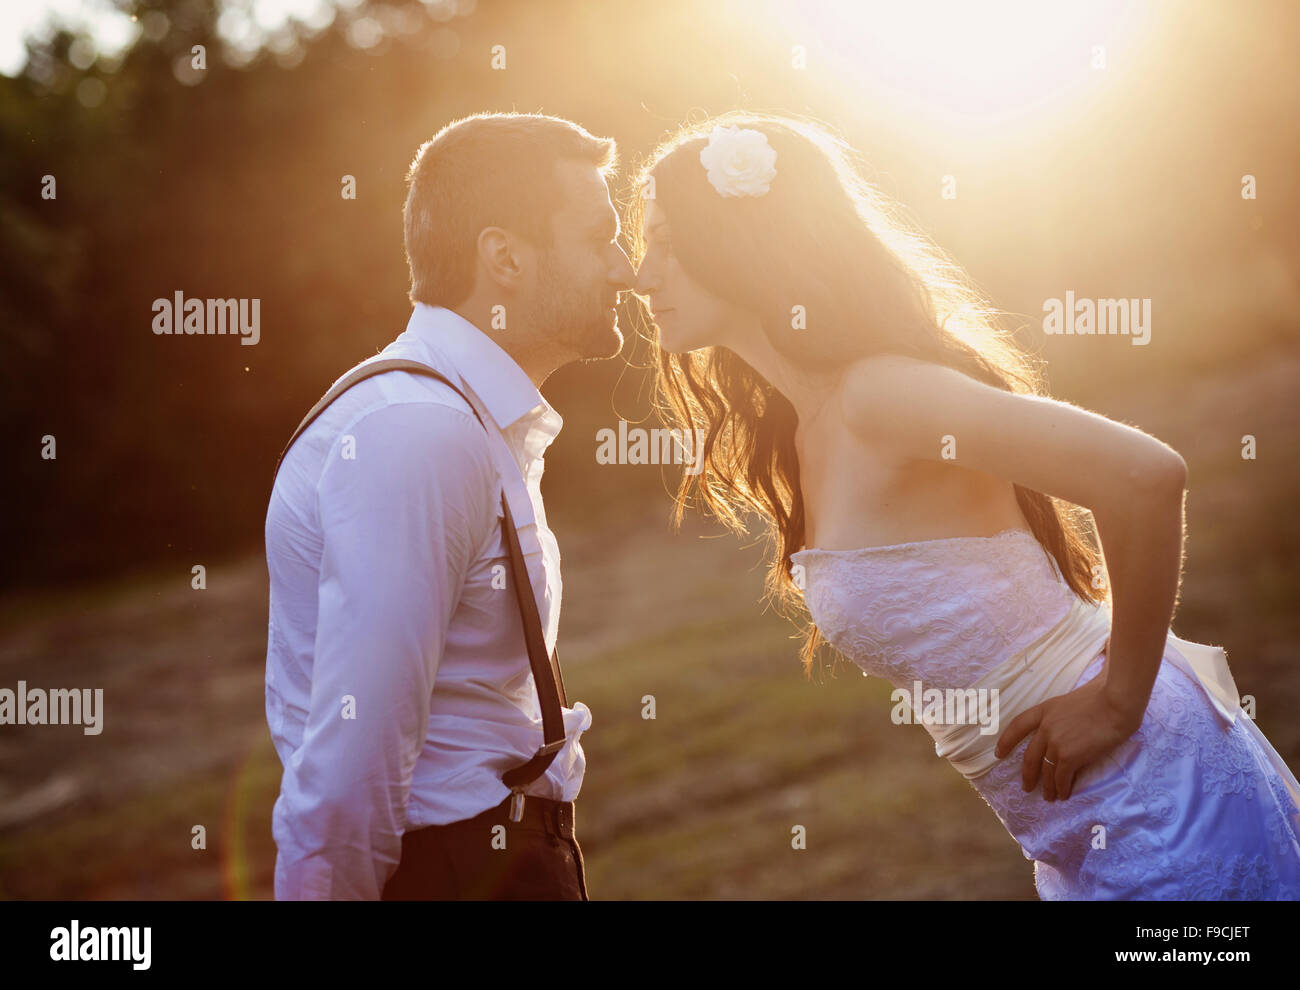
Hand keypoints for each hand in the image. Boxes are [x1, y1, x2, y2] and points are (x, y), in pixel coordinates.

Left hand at [993, 676, 1140, 800]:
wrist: (1116, 703)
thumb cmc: (1102, 696)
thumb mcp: (1072, 699)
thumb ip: (1064, 713)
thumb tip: (1070, 721)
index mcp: (1044, 710)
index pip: (1017, 726)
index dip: (1006, 741)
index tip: (999, 753)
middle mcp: (1045, 727)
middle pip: (1029, 756)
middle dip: (1027, 775)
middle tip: (1027, 787)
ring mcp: (1055, 742)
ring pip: (1045, 771)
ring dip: (1047, 787)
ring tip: (1049, 797)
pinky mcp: (1069, 756)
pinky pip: (1061, 778)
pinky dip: (1062, 789)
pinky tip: (1063, 795)